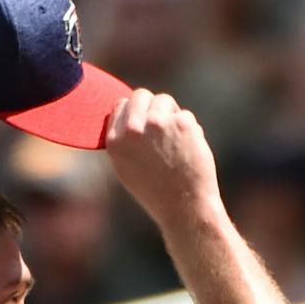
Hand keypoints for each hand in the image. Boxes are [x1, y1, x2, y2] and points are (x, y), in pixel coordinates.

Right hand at [104, 90, 219, 229]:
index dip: (135, 112)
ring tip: (176, 143)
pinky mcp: (181, 123)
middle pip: (141, 95)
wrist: (184, 208)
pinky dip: (190, 130)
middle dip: (153, 106)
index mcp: (115, 140)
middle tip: (163, 127)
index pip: (121, 105)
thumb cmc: (156, 192)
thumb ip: (123, 139)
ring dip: (172, 116)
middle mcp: (133, 128)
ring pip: (165, 101)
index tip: (145, 124)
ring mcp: (158, 123)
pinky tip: (189, 151)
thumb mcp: (126, 168)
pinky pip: (185, 116)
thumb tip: (127, 110)